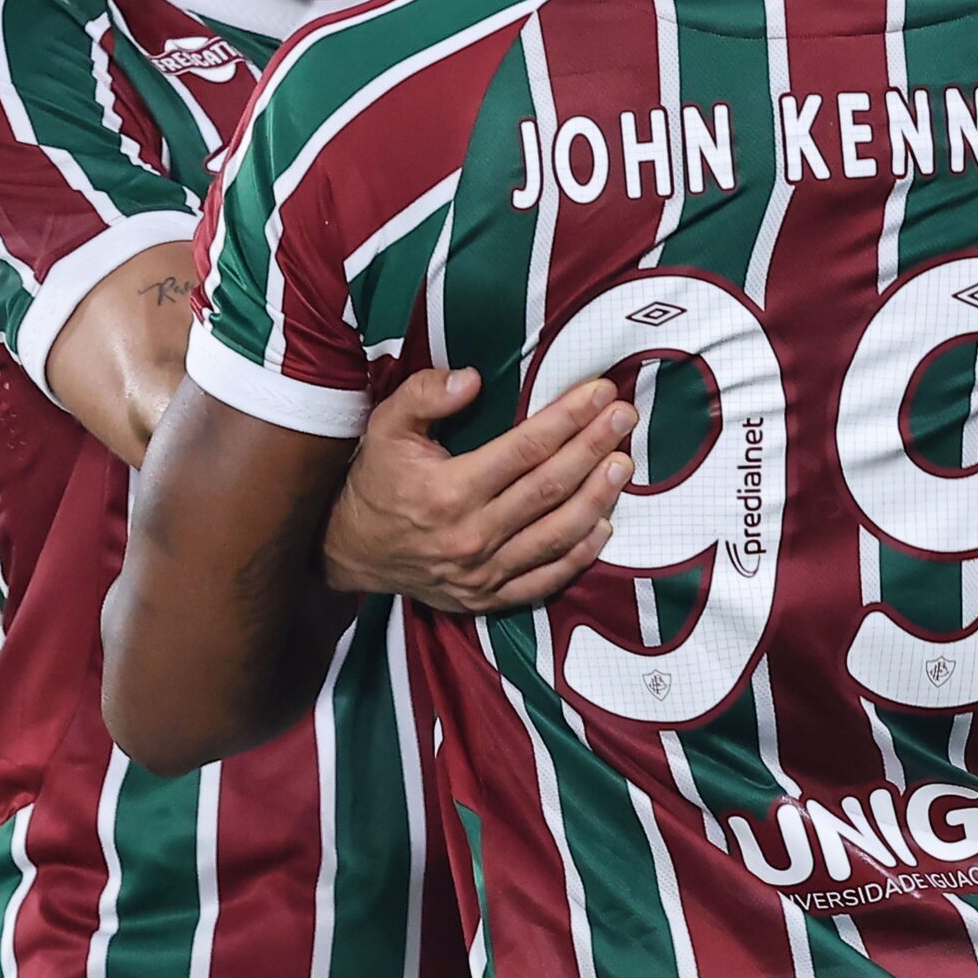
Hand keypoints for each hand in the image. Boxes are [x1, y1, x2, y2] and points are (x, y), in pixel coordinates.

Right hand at [323, 369, 635, 613]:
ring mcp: (482, 572)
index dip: (568, 418)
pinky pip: (544, 580)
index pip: (525, 448)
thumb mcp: (385, 427)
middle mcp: (471, 534)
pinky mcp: (487, 597)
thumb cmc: (375, 482)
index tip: (600, 392)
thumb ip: (425, 396)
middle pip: (550, 487)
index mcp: (448, 490)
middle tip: (625, 417)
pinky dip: (578, 556)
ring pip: (556, 535)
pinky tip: (604, 526)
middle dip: (594, 447)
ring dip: (597, 498)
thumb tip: (472, 379)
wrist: (352, 551)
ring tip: (624, 464)